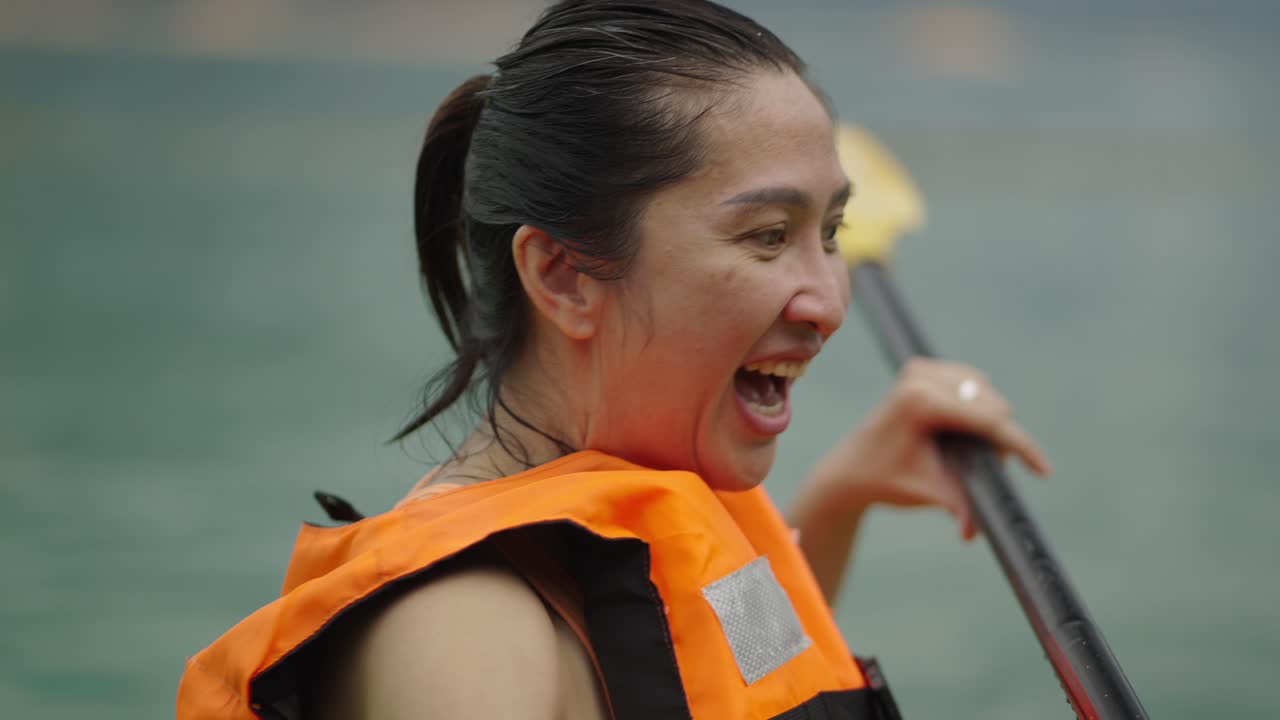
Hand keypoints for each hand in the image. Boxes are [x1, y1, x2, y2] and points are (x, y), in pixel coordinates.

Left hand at [809, 357, 1052, 540]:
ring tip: (975, 454)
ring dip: (990, 420)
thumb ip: (959, 506)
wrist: (851, 469)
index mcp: (920, 403)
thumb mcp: (927, 492)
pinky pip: (971, 383)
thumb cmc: (886, 481)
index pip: (987, 421)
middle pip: (991, 404)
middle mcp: (920, 377)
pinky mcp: (922, 368)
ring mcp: (921, 368)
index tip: (1043, 471)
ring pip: (984, 391)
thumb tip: (976, 532)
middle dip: (999, 438)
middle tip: (990, 472)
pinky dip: (977, 405)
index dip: (1020, 446)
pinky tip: (968, 429)